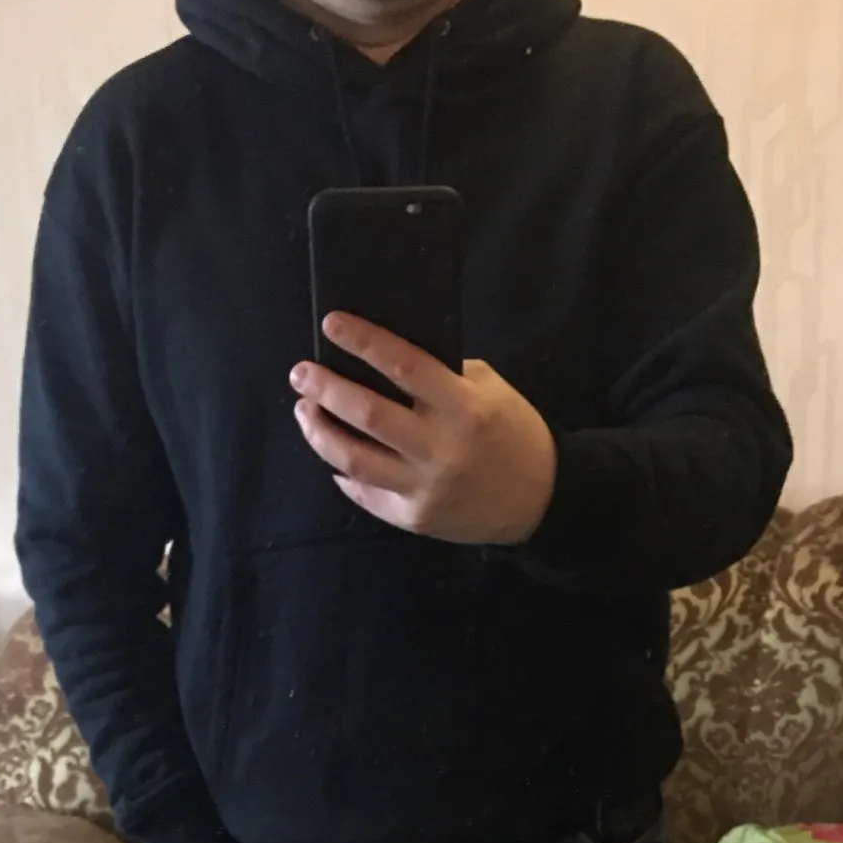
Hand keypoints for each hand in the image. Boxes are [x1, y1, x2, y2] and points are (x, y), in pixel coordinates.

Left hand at [290, 314, 557, 545]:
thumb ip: (441, 376)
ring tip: (305, 410)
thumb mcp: (489, 391)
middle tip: (301, 373)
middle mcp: (440, 449)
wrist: (541, 500)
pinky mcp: (415, 518)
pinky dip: (343, 472)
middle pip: (367, 414)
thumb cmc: (512, 433)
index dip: (362, 342)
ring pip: (354, 459)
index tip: (330, 324)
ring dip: (320, 432)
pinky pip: (367, 494)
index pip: (403, 365)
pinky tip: (332, 454)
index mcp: (463, 407)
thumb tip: (383, 358)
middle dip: (325, 389)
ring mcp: (425, 488)